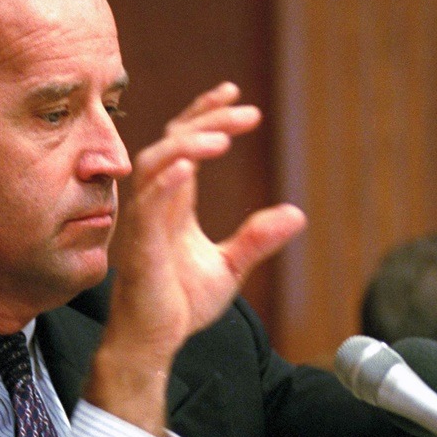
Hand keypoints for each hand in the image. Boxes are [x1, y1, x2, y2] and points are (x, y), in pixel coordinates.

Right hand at [85, 82, 305, 434]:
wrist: (153, 344)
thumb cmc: (179, 304)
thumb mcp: (230, 267)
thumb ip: (258, 238)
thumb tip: (297, 214)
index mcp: (172, 202)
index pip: (183, 143)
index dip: (204, 113)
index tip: (233, 92)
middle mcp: (154, 203)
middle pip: (172, 142)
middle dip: (207, 121)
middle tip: (248, 113)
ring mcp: (143, 222)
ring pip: (155, 164)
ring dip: (188, 144)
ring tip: (223, 137)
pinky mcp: (139, 246)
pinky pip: (145, 206)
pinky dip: (165, 183)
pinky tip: (189, 166)